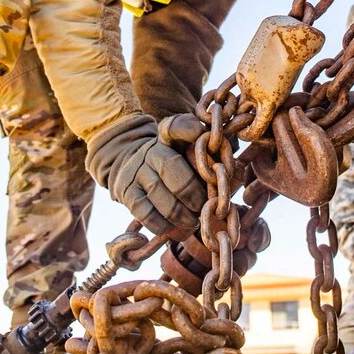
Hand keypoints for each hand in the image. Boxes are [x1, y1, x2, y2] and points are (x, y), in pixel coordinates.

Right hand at [86, 114, 206, 235]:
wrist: (131, 166)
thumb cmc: (171, 163)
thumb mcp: (184, 151)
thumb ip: (205, 156)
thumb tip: (227, 173)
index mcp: (168, 137)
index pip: (176, 126)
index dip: (188, 129)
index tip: (203, 136)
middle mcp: (150, 150)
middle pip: (172, 169)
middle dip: (194, 194)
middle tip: (206, 207)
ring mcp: (135, 171)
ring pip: (161, 196)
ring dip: (182, 215)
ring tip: (193, 221)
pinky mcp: (125, 193)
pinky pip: (146, 214)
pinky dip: (164, 225)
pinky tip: (175, 228)